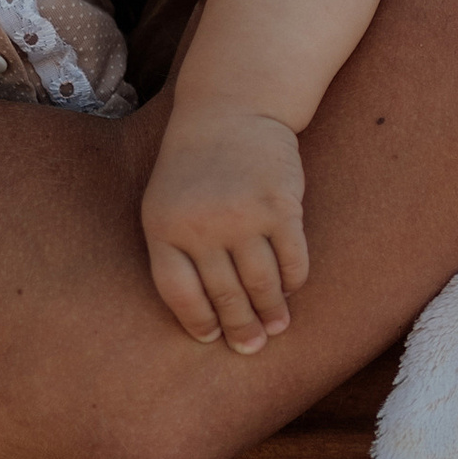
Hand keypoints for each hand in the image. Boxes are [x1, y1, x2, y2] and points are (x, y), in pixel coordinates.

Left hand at [139, 105, 308, 354]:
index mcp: (164, 227)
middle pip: (224, 294)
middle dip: (241, 327)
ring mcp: (243, 216)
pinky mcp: (280, 207)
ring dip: (271, 313)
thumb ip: (177, 253)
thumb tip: (208, 316)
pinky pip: (292, 261)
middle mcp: (201, 225)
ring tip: (277, 328)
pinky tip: (291, 291)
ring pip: (261, 283)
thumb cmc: (195, 169)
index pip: (179, 293)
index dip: (198, 321)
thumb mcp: (165, 205)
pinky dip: (293, 282)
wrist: (231, 111)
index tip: (212, 337)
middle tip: (252, 347)